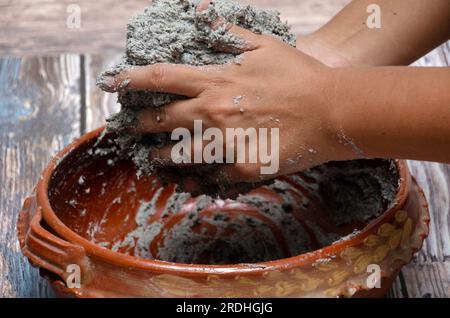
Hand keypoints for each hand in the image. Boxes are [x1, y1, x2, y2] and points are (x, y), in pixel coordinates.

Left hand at [102, 19, 356, 183]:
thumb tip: (199, 11)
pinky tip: (192, 179)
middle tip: (129, 127)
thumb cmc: (298, 76)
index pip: (160, 78)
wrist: (331, 112)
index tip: (112, 84)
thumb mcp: (262, 44)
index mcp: (214, 80)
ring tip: (152, 157)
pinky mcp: (241, 166)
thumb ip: (225, 31)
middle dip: (138, 124)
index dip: (131, 80)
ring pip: (178, 152)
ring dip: (160, 155)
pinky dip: (199, 176)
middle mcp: (212, 111)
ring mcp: (225, 142)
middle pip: (160, 119)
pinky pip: (211, 174)